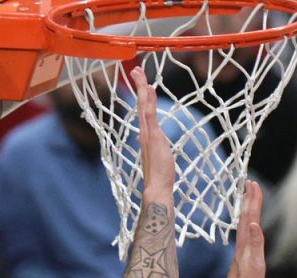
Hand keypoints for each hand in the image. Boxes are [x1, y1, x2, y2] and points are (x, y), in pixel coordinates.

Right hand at [131, 66, 173, 198]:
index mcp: (146, 135)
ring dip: (142, 88)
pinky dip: (149, 102)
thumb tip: (150, 141)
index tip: (142, 83)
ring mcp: (147, 134)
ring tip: (139, 73)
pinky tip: (149, 89)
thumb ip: (155, 146)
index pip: (143, 111)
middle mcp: (144, 132)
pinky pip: (150, 116)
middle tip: (136, 70)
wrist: (156, 188)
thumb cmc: (159, 175)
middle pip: (141, 104)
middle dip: (138, 86)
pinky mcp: (153, 137)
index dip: (142, 96)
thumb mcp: (158, 155)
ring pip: (144, 106)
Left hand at [212, 181, 266, 277]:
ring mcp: (242, 245)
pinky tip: (246, 218)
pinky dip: (247, 218)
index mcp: (246, 241)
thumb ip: (255, 243)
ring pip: (244, 220)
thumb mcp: (254, 263)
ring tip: (249, 194)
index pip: (250, 215)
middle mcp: (243, 240)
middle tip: (251, 182)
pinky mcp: (243, 251)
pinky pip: (244, 229)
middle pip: (247, 214)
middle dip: (250, 198)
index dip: (253, 200)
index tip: (254, 184)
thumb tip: (253, 223)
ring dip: (248, 206)